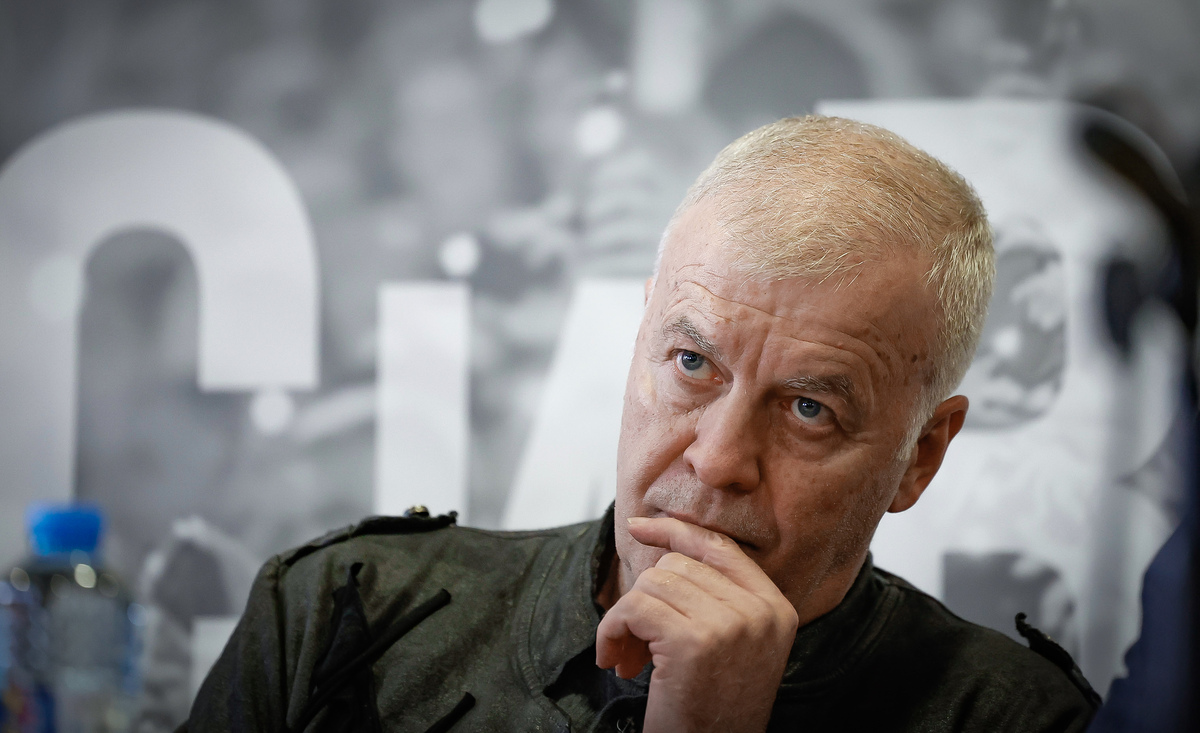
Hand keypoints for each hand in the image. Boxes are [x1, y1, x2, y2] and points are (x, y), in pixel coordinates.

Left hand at [595, 517, 799, 732]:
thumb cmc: (715, 710)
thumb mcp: (735, 648)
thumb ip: (717, 599)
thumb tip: (665, 549)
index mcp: (775, 608)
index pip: (719, 547)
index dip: (675, 532)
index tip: (638, 529)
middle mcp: (759, 612)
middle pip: (677, 565)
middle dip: (645, 599)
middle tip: (634, 644)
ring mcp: (729, 624)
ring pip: (651, 584)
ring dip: (625, 621)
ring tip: (627, 658)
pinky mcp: (692, 642)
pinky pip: (633, 609)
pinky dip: (611, 633)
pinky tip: (615, 663)